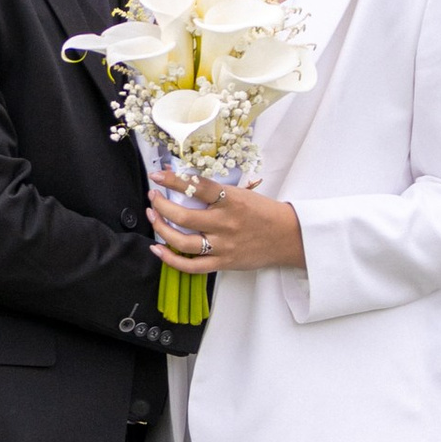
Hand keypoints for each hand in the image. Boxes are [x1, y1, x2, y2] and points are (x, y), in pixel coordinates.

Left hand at [148, 175, 305, 276]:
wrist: (287, 237)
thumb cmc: (263, 212)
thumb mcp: (242, 194)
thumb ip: (215, 192)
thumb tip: (184, 181)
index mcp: (231, 201)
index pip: (198, 186)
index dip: (174, 180)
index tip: (158, 175)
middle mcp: (225, 224)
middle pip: (183, 216)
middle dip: (161, 205)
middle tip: (153, 197)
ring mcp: (223, 246)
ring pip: (182, 242)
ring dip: (161, 229)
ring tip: (153, 217)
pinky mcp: (222, 263)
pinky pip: (191, 266)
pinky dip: (170, 259)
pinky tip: (157, 249)